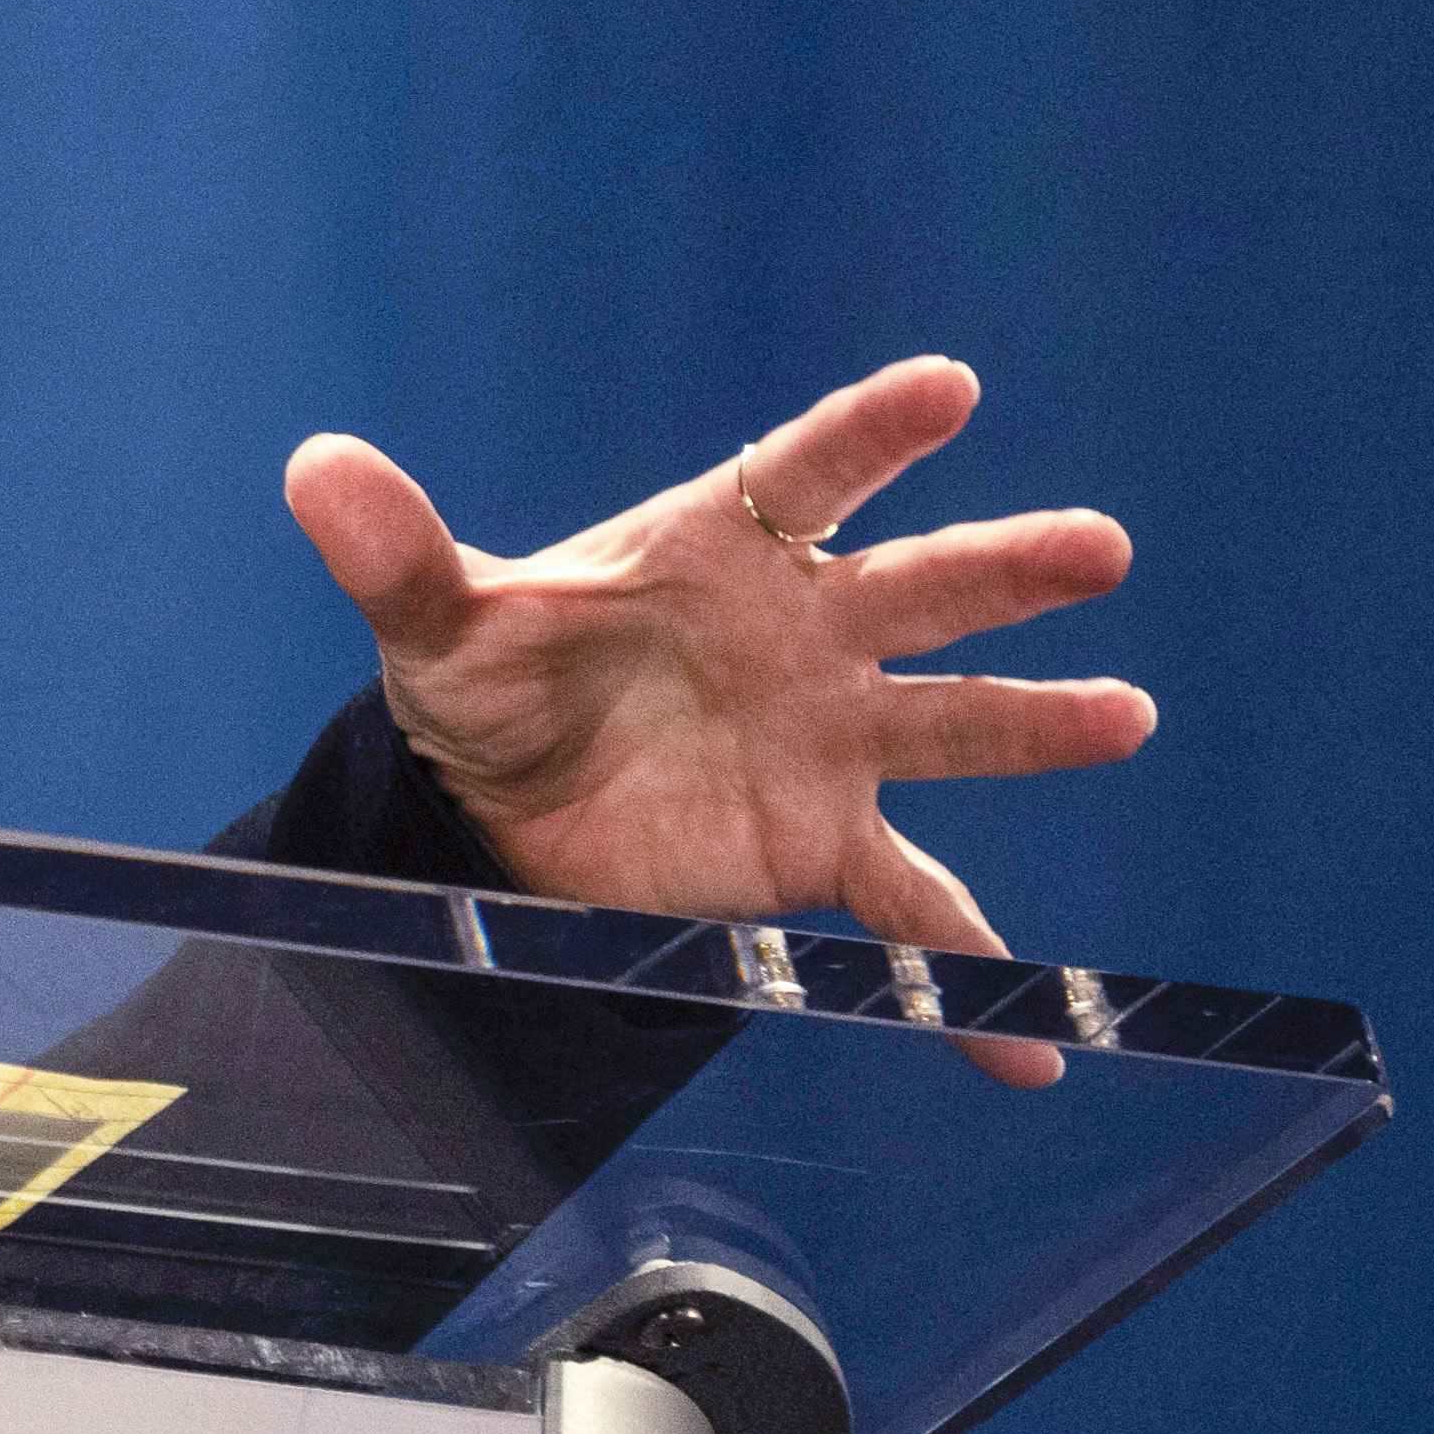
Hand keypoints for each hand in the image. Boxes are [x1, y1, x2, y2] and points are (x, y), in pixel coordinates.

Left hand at [280, 356, 1153, 1087]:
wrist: (509, 800)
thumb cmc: (498, 678)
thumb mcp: (439, 622)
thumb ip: (394, 552)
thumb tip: (313, 468)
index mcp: (718, 549)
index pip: (804, 476)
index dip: (870, 432)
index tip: (945, 389)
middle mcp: (804, 633)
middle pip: (915, 586)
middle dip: (1002, 568)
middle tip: (1093, 548)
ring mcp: (832, 738)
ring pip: (953, 721)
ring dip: (1035, 721)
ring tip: (1120, 715)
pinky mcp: (826, 846)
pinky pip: (916, 917)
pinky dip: (971, 983)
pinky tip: (1030, 1045)